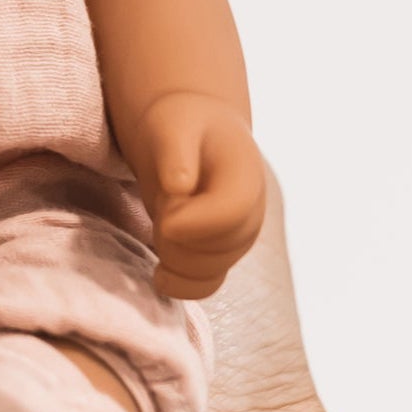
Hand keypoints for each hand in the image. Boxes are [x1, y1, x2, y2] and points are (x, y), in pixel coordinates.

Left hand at [128, 94, 265, 298]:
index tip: (164, 217)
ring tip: (161, 222)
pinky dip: (181, 286)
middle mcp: (252, 213)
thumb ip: (175, 152)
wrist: (194, 133)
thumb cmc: (181, 125)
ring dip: (173, 257)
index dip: (193, 223)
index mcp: (245, 176)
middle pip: (218, 249)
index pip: (232, 213)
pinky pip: (206, 286)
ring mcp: (239, 239)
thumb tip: (177, 186)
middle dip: (175, 237)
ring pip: (209, 272)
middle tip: (159, 207)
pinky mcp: (222, 256)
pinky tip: (160, 272)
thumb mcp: (172, 125)